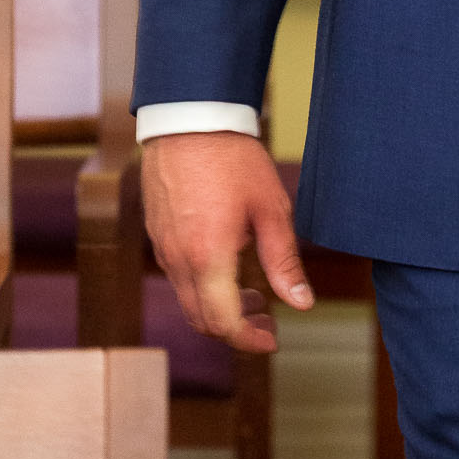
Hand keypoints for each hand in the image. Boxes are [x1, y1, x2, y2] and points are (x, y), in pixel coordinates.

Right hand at [141, 131, 313, 351]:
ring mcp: (163, 248)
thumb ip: (283, 260)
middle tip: (266, 317)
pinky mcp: (157, 234)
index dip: (249, 340)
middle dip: (236, 327)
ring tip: (252, 292)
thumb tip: (302, 303)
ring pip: (187, 300)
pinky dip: (202, 286)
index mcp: (208, 259)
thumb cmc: (232, 158)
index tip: (272, 339)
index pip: (224, 324)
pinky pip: (177, 276)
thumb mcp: (270, 207)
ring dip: (218, 307)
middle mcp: (178, 261)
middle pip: (203, 319)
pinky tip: (227, 264)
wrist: (189, 118)